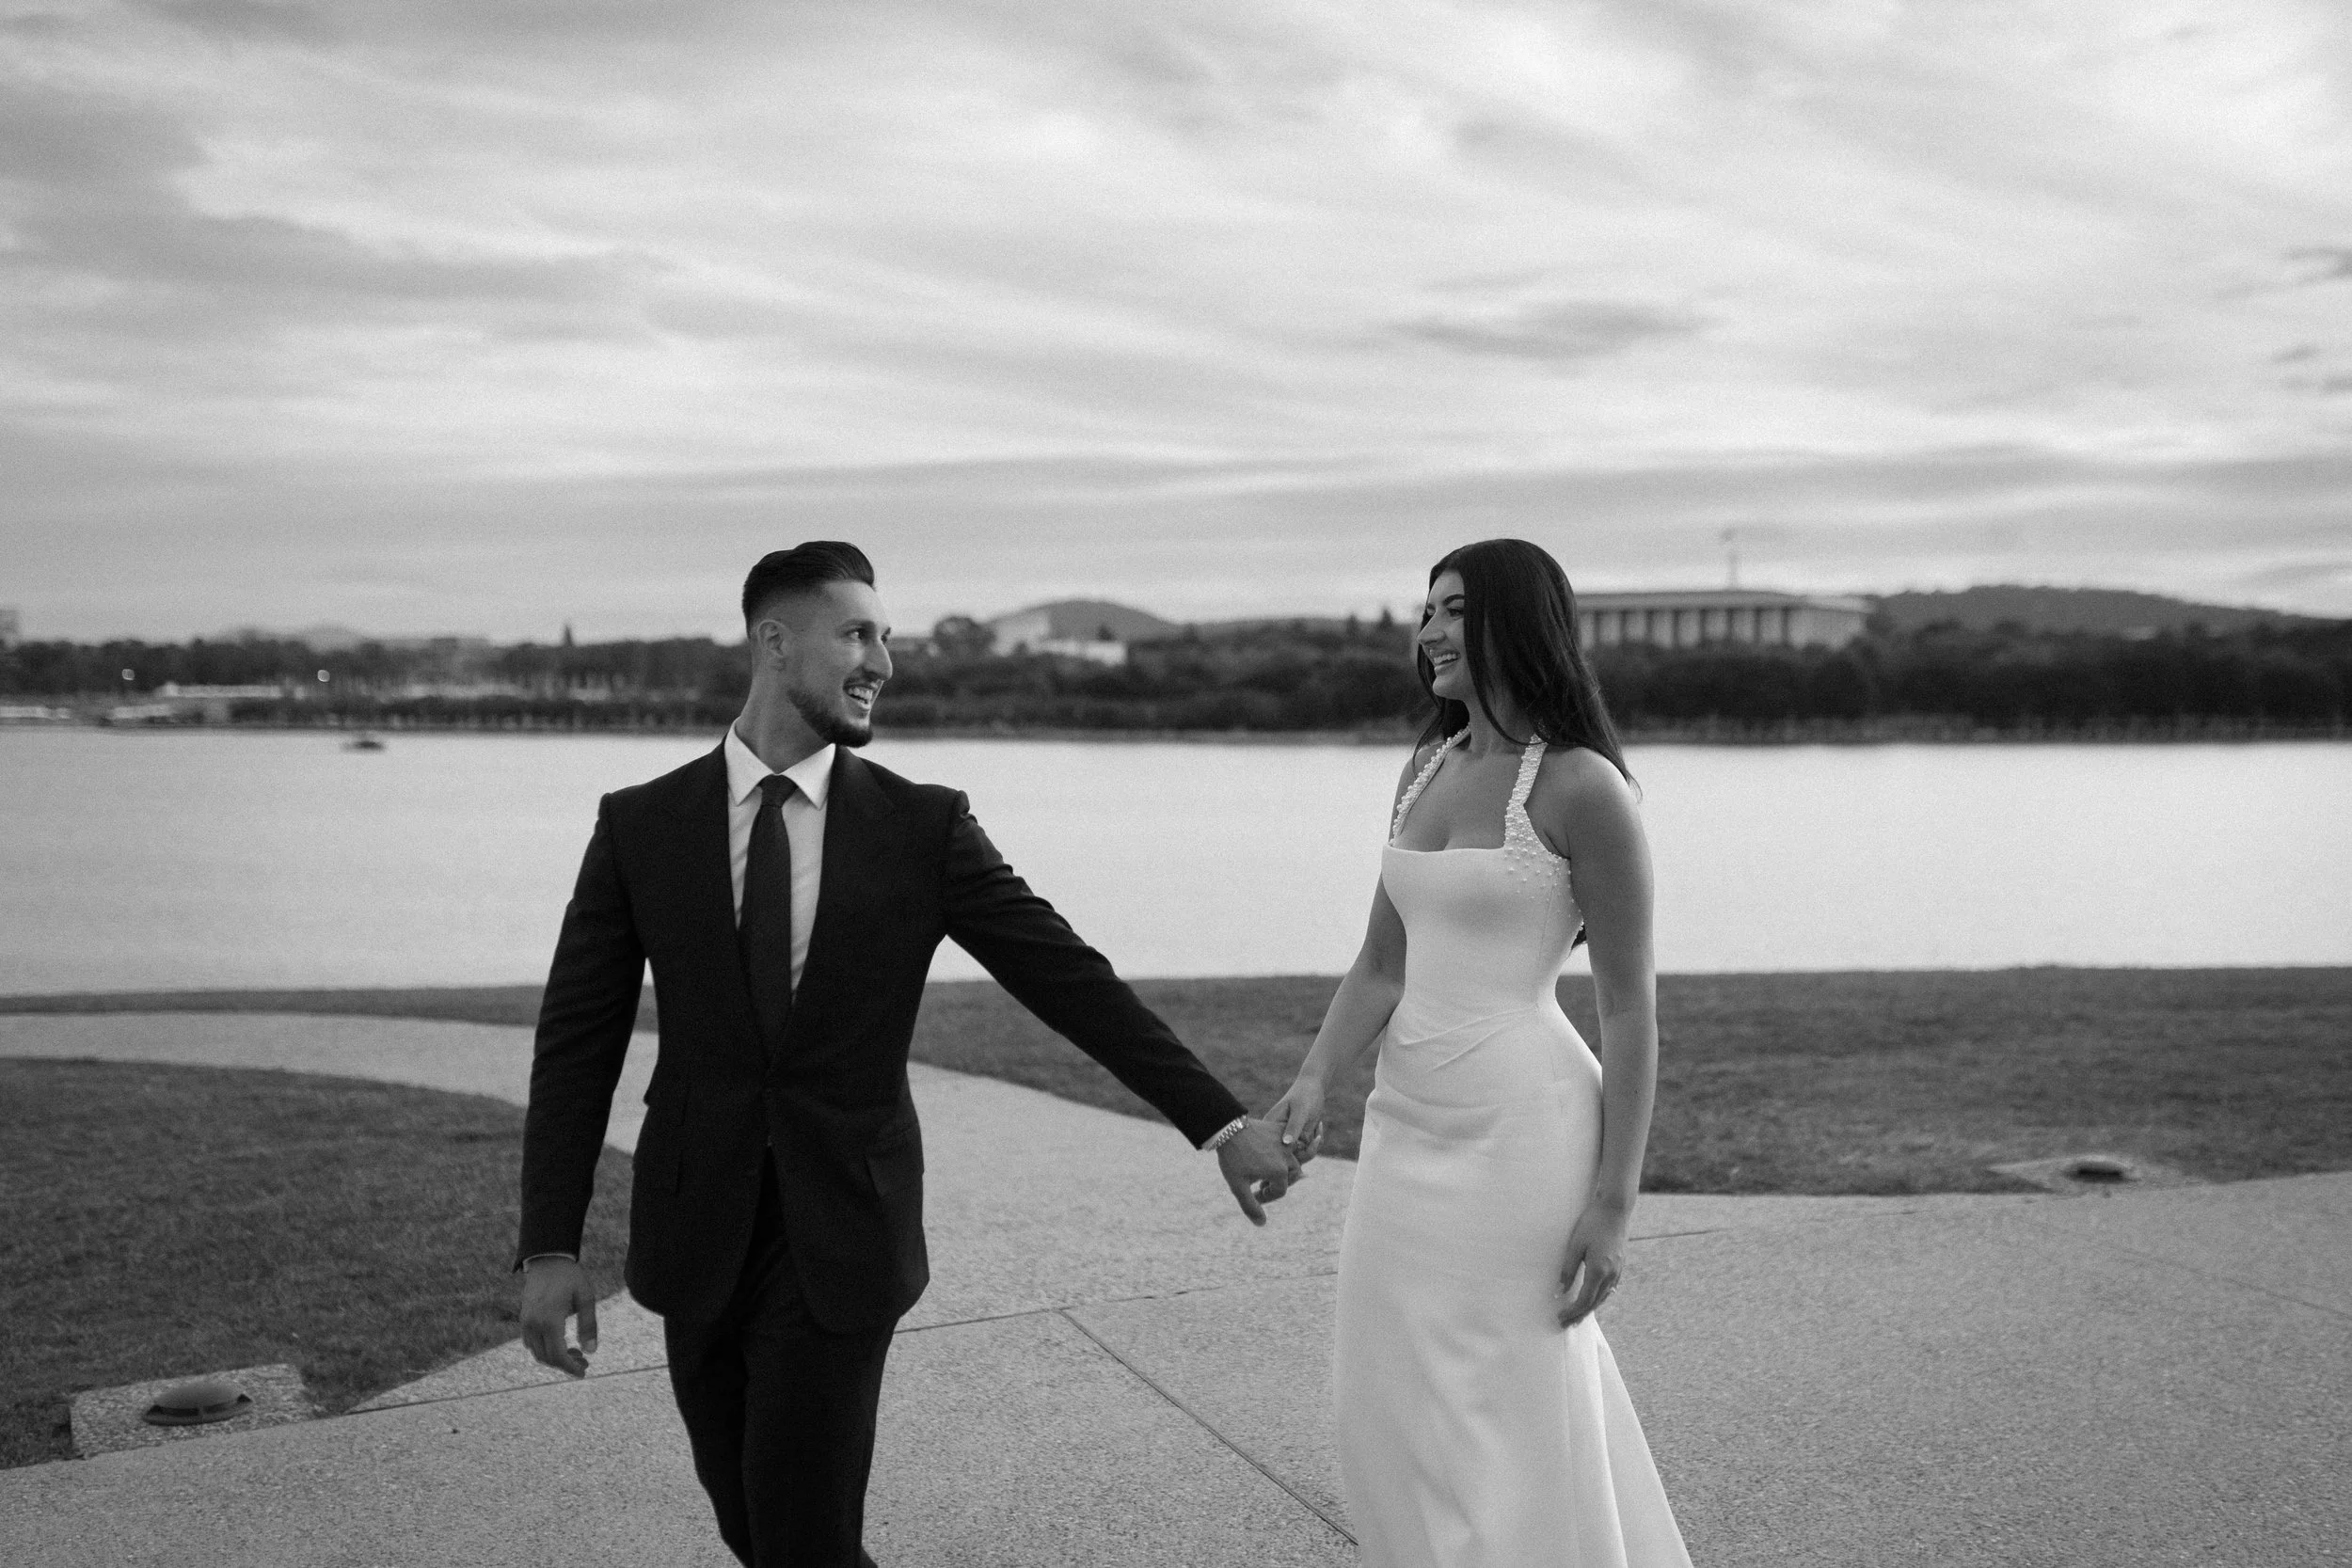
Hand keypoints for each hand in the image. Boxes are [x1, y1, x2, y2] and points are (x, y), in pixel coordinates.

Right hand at [519, 1257, 599, 1376]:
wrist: (548, 1260)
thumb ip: (589, 1325)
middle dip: (565, 1365)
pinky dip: (545, 1349)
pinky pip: (531, 1343)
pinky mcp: (524, 1319)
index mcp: (550, 1320)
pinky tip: (560, 1344)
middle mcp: (534, 1324)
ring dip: (555, 1358)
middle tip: (584, 1363)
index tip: (583, 1372)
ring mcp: (526, 1322)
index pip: (557, 1355)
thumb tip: (591, 1351)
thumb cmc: (570, 1277)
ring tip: (575, 1353)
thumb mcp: (586, 1298)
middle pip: (546, 1357)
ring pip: (537, 1352)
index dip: (570, 1367)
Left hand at [1216, 1117, 1304, 1225]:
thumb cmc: (1232, 1158)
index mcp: (1279, 1171)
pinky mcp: (1281, 1129)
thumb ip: (1250, 1207)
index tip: (1254, 1196)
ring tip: (1271, 1171)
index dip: (1267, 1197)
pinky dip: (1286, 1150)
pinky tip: (1273, 1152)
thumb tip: (1261, 1224)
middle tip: (1264, 1185)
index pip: (1280, 1191)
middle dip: (1279, 1183)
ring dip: (1285, 1168)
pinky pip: (1290, 1141)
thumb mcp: (1238, 1186)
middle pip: (1292, 1176)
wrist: (1228, 1129)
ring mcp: (1285, 1142)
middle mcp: (1287, 1157)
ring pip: (1294, 1159)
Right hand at [1265, 1076, 1327, 1163]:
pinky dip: (1316, 1141)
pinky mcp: (1297, 1139)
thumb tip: (1286, 1144)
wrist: (1313, 1087)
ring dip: (1312, 1145)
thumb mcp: (1300, 1111)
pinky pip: (1307, 1150)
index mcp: (1270, 1129)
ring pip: (1300, 1156)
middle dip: (1305, 1150)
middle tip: (1317, 1137)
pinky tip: (1318, 1126)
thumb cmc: (1304, 1095)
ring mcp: (1287, 1139)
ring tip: (1317, 1126)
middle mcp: (1277, 1137)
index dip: (1292, 1153)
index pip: (1276, 1152)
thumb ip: (1294, 1127)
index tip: (1306, 1140)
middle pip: (1288, 1159)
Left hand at [1556, 1200, 1629, 1327]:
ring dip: (1590, 1308)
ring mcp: (1618, 1270)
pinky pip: (1609, 1288)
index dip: (1572, 1311)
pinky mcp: (1620, 1265)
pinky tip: (1594, 1299)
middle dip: (1580, 1315)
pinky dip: (1599, 1297)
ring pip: (1603, 1297)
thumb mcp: (1575, 1245)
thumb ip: (1567, 1270)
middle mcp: (1611, 1274)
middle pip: (1594, 1303)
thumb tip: (1560, 1291)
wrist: (1615, 1209)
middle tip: (1566, 1324)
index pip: (1584, 1300)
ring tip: (1577, 1316)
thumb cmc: (1592, 1223)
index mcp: (1598, 1271)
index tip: (1560, 1317)